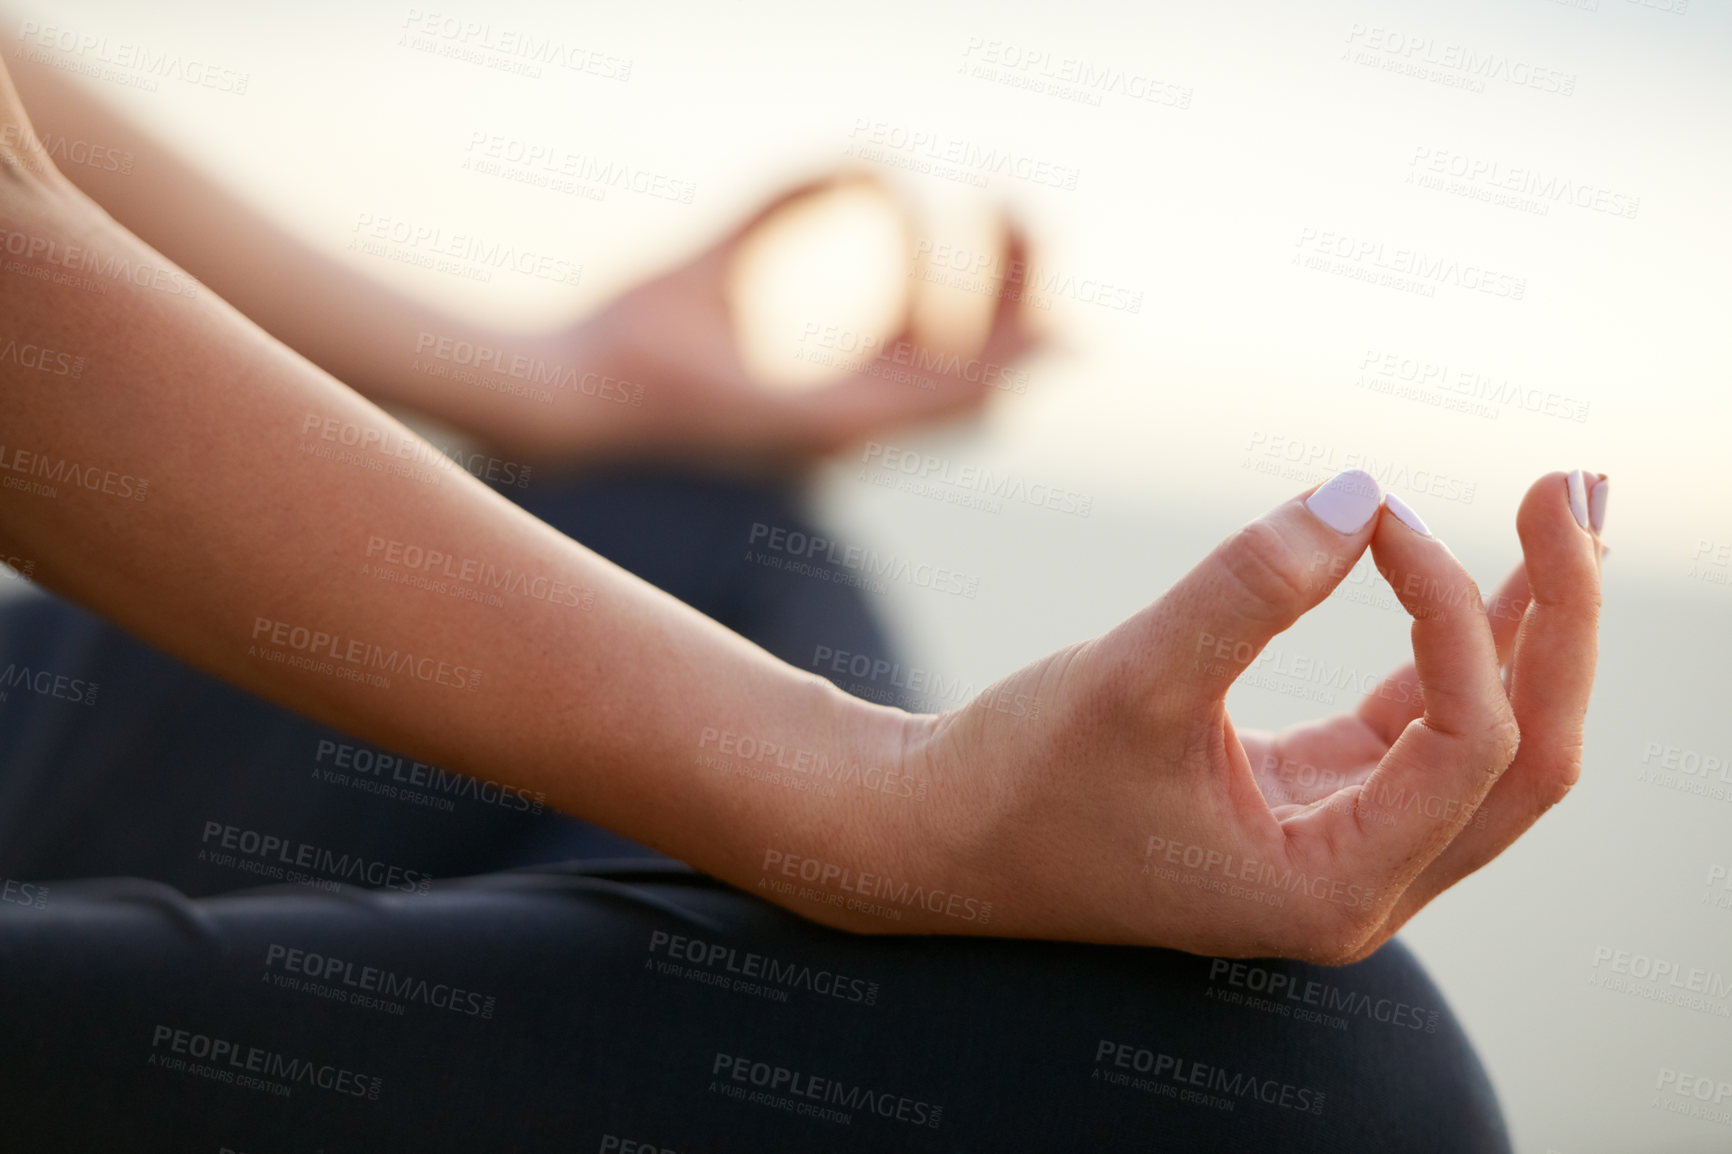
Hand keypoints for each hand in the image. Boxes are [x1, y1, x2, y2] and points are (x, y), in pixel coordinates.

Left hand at [528, 173, 1040, 466]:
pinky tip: (1017, 320)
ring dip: (1011, 315)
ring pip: (970, 387)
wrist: (575, 384)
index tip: (921, 180)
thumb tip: (872, 158)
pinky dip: (979, 358)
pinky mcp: (828, 436)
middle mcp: (852, 424)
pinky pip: (932, 401)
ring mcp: (846, 438)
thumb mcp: (731, 252)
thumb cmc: (635, 334)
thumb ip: (793, 204)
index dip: (945, 260)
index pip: (926, 335)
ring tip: (1029, 229)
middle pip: (969, 366)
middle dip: (1012, 290)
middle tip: (1029, 212)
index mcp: (834, 394)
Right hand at [904, 469, 1603, 961]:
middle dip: (1560, 620)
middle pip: (1525, 757)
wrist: (942, 833)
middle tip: (1570, 489)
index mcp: (1328, 890)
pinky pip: (1422, 722)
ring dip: (1530, 626)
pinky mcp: (1315, 799)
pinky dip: (1456, 643)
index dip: (1455, 616)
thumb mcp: (1128, 679)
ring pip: (1487, 740)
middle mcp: (1359, 882)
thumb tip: (1362, 493)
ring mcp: (1343, 844)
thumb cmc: (1020, 779)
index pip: (1466, 745)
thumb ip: (1246, 590)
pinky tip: (1483, 570)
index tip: (1380, 520)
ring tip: (1563, 507)